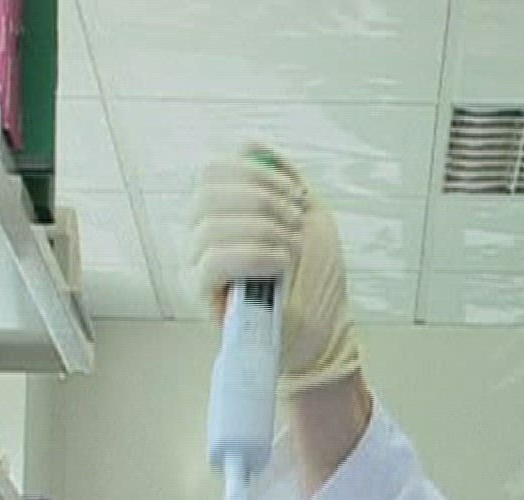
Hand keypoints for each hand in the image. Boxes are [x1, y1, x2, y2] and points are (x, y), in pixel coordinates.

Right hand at [191, 147, 362, 394]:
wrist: (323, 332)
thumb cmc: (315, 279)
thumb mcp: (308, 216)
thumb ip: (281, 178)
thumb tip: (248, 142)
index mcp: (223, 213)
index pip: (214, 172)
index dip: (255, 173)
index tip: (295, 193)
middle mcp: (202, 236)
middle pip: (208, 192)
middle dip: (262, 199)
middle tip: (295, 220)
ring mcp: (199, 265)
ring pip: (212, 226)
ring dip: (263, 229)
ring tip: (291, 248)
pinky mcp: (204, 297)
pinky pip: (213, 261)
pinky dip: (253, 254)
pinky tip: (279, 263)